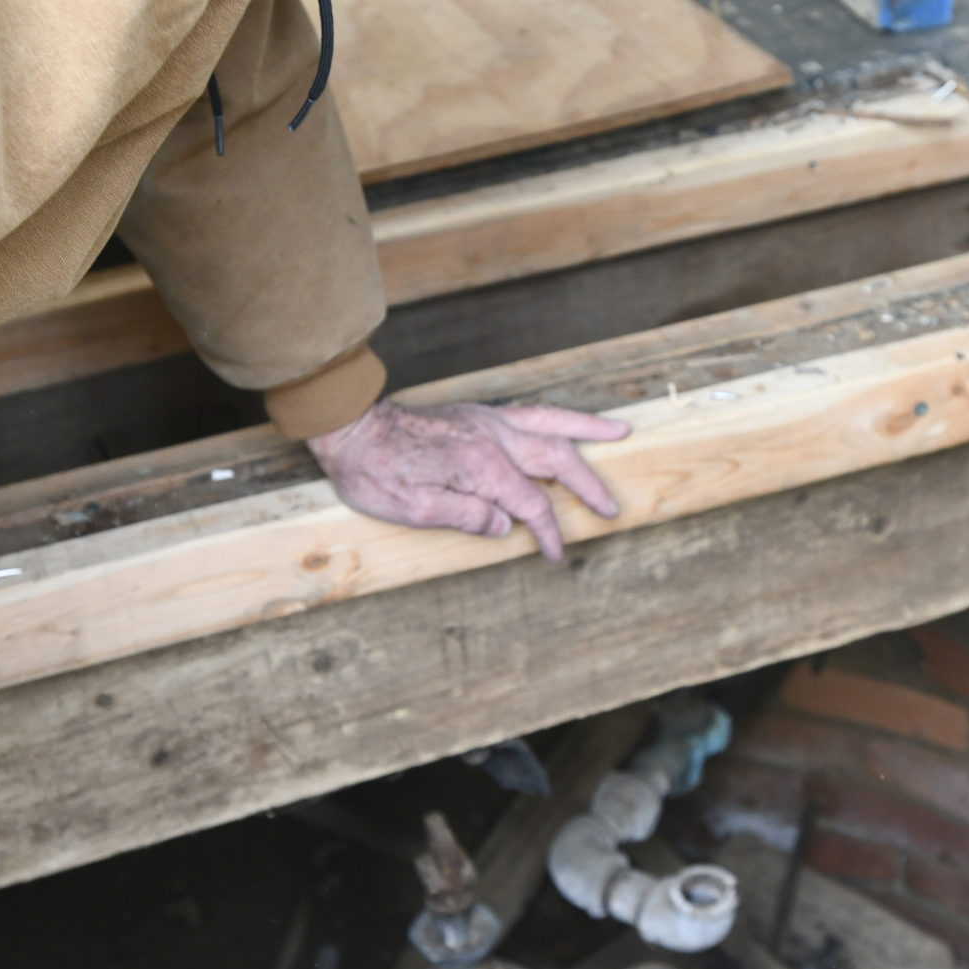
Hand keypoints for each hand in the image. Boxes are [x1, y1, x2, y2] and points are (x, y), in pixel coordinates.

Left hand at [310, 397, 629, 563]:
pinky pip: (529, 412)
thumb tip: (505, 525)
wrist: (348, 427)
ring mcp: (485, 421)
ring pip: (550, 423)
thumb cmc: (373, 472)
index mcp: (480, 466)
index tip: (556, 555)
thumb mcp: (412, 509)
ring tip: (620, 430)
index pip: (530, 504)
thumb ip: (465, 516)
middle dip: (587, 484)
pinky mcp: (475, 414)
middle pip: (555, 459)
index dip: (547, 533)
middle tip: (611, 507)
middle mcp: (491, 438)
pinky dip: (556, 417)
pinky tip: (566, 424)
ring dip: (587, 429)